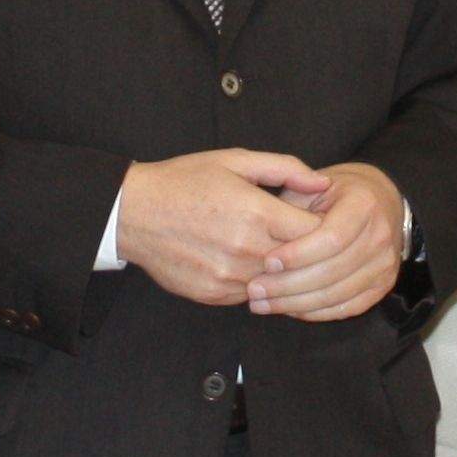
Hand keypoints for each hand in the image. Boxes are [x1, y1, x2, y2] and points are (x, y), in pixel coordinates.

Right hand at [113, 149, 331, 307]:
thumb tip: (323, 184)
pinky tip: (243, 258)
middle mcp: (246, 250)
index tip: (317, 218)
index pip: (316, 232)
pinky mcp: (215, 295)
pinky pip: (252, 293)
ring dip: (280, 268)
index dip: (323, 225)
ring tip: (267, 244)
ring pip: (278, 281)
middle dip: (307, 249)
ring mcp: (230, 277)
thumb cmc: (184, 181)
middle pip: (302, 261)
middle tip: (296, 234)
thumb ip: (285, 169)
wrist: (133, 213)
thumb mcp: (235, 161)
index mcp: (256, 213)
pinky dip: (255, 279)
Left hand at [249, 162, 406, 321]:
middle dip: (288, 285)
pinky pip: (345, 308)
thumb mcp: (311, 185)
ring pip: (336, 294)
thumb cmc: (335, 194)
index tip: (267, 262)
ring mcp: (385, 265)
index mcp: (364, 204)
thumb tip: (265, 232)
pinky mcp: (382, 287)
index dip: (298, 254)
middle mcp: (380, 236)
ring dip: (295, 303)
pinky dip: (313, 312)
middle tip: (254, 291)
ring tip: (261, 304)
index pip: (331, 238)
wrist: (380, 203)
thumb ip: (291, 204)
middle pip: (332, 271)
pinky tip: (287, 308)